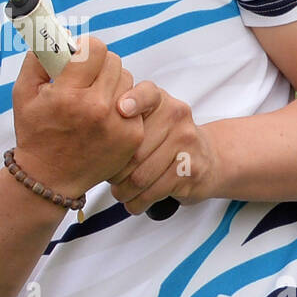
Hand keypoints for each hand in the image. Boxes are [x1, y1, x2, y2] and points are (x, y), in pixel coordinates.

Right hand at [12, 36, 143, 195]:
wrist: (50, 178)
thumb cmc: (36, 133)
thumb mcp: (23, 93)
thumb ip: (38, 59)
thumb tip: (55, 35)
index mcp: (68, 95)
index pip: (95, 49)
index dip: (86, 49)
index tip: (78, 59)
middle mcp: (97, 109)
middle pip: (113, 61)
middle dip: (98, 66)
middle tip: (85, 80)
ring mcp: (118, 124)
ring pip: (127, 79)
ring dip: (112, 83)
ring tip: (95, 100)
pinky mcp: (133, 136)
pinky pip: (136, 103)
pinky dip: (123, 105)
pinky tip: (105, 117)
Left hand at [107, 82, 218, 212]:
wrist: (207, 159)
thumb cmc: (165, 141)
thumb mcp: (149, 120)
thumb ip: (123, 119)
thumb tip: (89, 136)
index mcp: (161, 100)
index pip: (148, 94)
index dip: (134, 101)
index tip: (121, 109)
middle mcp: (177, 116)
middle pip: (134, 148)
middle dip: (113, 170)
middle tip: (108, 179)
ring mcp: (187, 142)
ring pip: (141, 175)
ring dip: (123, 191)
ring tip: (119, 192)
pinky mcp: (191, 169)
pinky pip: (154, 191)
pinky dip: (138, 202)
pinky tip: (134, 202)